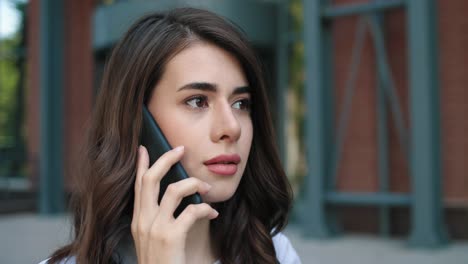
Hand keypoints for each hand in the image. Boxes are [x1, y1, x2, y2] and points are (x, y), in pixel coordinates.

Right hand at [131, 145, 218, 263]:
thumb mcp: (153, 241)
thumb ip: (158, 221)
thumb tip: (176, 200)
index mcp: (138, 222)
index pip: (137, 187)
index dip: (141, 165)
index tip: (143, 148)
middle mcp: (142, 222)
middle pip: (150, 180)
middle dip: (166, 160)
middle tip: (180, 149)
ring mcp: (155, 229)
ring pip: (173, 190)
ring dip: (193, 184)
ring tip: (205, 187)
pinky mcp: (171, 237)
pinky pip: (191, 210)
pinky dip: (205, 208)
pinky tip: (213, 213)